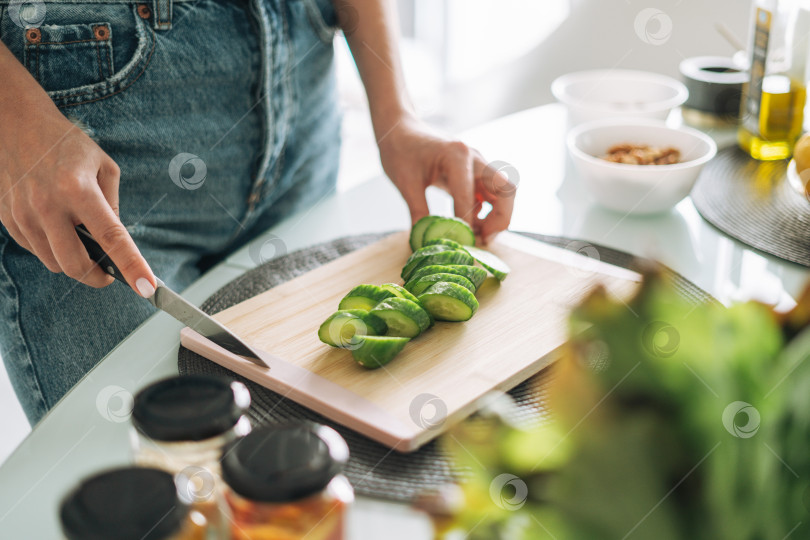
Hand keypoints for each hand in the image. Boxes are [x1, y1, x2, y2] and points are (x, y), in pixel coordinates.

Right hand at [0, 44, 154, 295]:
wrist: (13, 123)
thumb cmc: (65, 144)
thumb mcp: (103, 166)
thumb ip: (112, 204)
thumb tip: (114, 241)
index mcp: (78, 189)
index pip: (110, 237)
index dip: (130, 265)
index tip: (146, 287)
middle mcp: (47, 205)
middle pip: (75, 264)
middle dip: (97, 277)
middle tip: (109, 273)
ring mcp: (23, 214)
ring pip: (53, 263)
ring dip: (73, 262)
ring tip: (81, 241)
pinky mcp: (7, 219)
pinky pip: (35, 250)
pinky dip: (51, 249)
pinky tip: (57, 228)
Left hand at [378, 117, 515, 243]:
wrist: (400, 130)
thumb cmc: (400, 151)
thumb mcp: (405, 184)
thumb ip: (418, 213)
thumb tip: (425, 243)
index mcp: (457, 156)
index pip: (469, 196)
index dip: (466, 223)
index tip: (458, 242)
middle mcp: (474, 158)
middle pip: (506, 190)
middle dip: (500, 219)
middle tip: (483, 239)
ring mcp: (478, 164)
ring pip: (504, 193)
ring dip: (497, 217)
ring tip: (477, 236)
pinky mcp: (476, 172)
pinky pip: (492, 194)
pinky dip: (488, 211)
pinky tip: (469, 224)